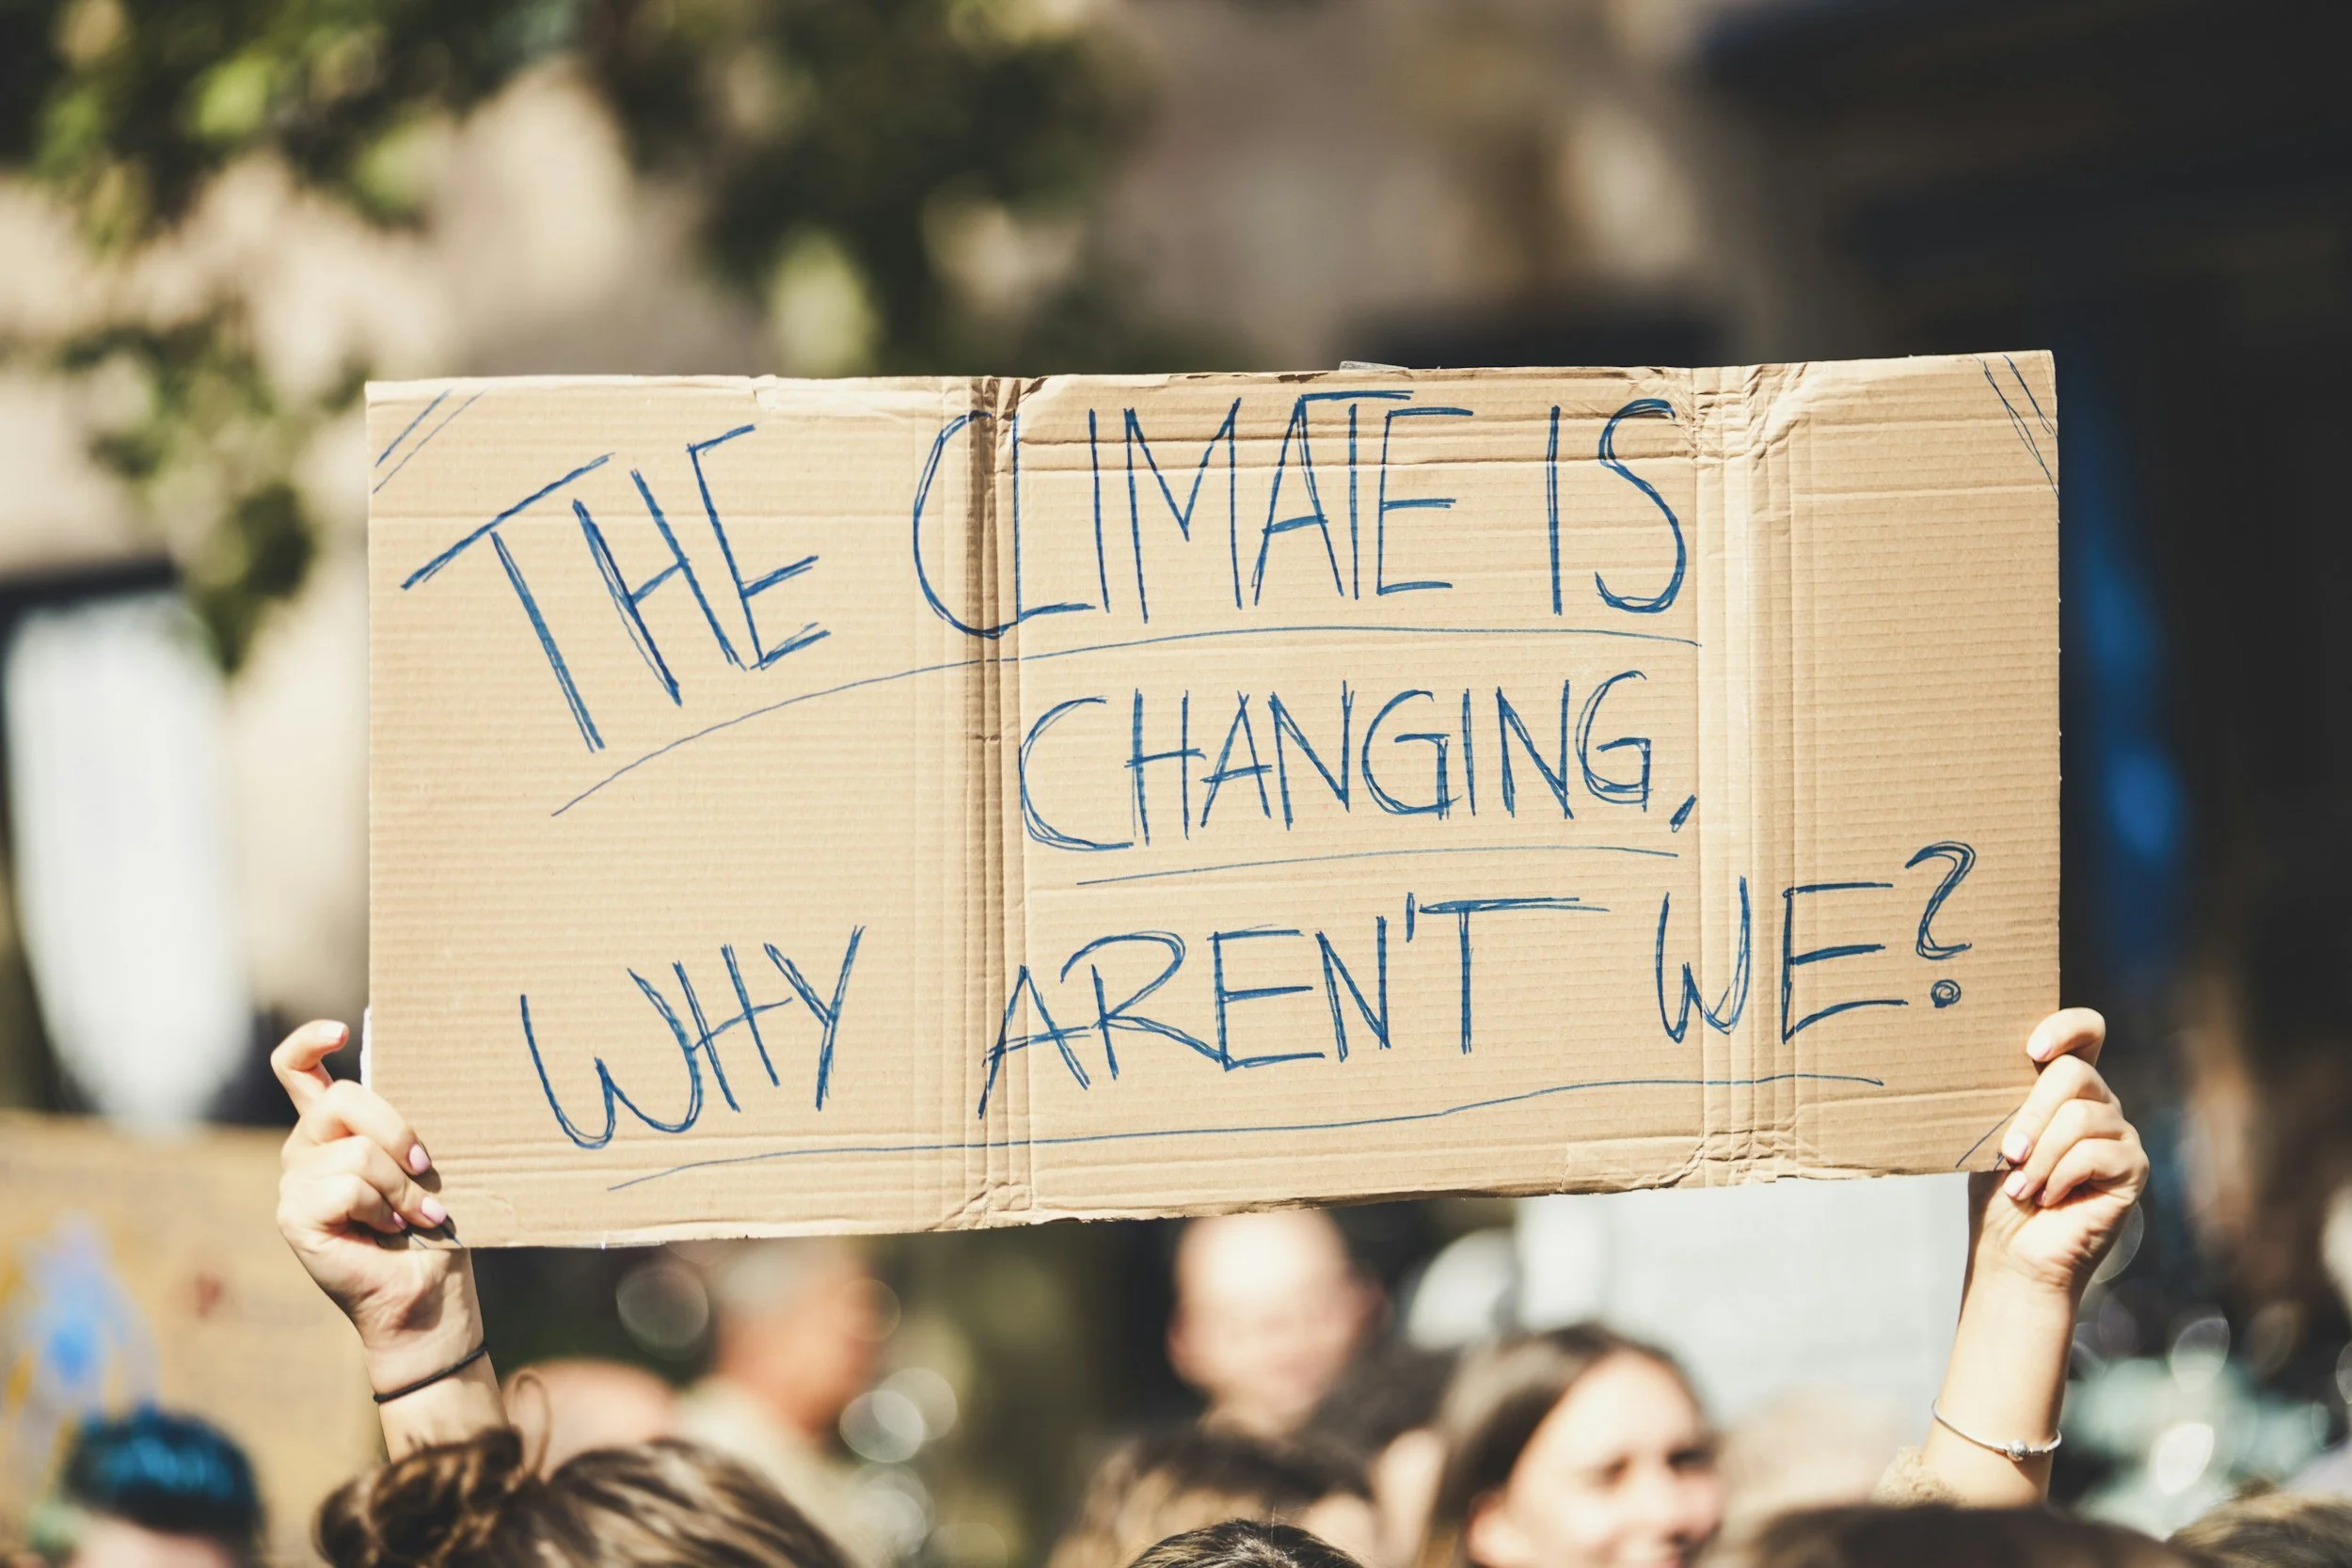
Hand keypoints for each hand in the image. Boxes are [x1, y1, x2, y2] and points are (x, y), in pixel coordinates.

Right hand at [273, 1020, 475, 1386]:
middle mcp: (305, 1149)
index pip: (297, 1069)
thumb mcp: (425, 1162)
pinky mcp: (293, 1215)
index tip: (340, 1030)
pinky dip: (382, 1208)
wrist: (427, 1295)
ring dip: (401, 1186)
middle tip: (427, 1168)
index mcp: (334, 1129)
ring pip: (355, 1151)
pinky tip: (390, 1230)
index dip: (309, 1042)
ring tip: (417, 1215)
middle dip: (396, 1130)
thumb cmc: (435, 1225)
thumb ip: (408, 1123)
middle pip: (341, 1100)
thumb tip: (439, 1074)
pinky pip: (345, 1187)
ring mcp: (294, 1183)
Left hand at [1970, 1008, 2148, 1297]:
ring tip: (2021, 1186)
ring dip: (2041, 1155)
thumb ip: (2006, 1098)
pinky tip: (2046, 1198)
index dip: (2065, 1027)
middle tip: (2010, 1151)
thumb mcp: (1994, 1134)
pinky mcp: (2133, 1168)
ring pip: (2081, 1117)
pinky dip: (2060, 1176)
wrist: (2013, 1251)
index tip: (2033, 1049)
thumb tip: (1986, 1065)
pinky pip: (2096, 1153)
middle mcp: (2099, 1102)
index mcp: (2064, 1085)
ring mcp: (2120, 1133)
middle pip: (2075, 1073)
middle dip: (2032, 1113)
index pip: (2086, 1031)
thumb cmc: (1999, 1191)